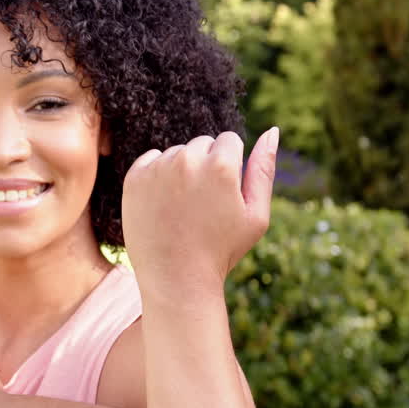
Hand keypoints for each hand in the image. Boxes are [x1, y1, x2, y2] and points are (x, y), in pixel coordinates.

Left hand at [121, 128, 277, 292]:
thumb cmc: (222, 250)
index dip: (230, 167)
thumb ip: (264, 170)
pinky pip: (152, 159)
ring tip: (183, 208)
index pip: (229, 140)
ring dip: (182, 171)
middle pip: (202, 143)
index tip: (223, 194)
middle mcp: (188, 160)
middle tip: (203, 205)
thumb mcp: (256, 215)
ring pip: (177, 152)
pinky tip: (164, 203)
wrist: (176, 278)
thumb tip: (273, 129)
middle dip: (207, 165)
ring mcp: (158, 168)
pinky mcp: (135, 178)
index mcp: (222, 165)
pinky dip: (157, 175)